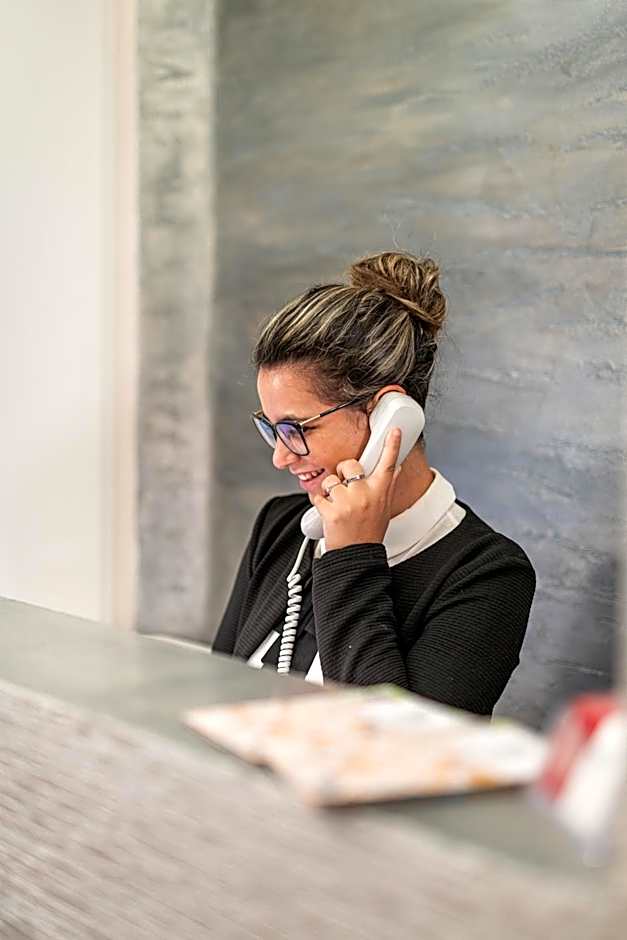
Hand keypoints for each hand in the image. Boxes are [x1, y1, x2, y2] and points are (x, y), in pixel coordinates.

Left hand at [310, 428, 401, 550]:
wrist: (356, 555)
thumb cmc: (369, 532)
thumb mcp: (384, 508)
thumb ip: (387, 486)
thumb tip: (396, 468)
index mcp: (380, 492)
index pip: (388, 463)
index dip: (392, 445)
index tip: (394, 430)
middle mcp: (365, 494)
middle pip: (350, 464)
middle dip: (343, 471)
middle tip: (345, 487)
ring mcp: (348, 502)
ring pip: (330, 480)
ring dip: (329, 490)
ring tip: (337, 505)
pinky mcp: (331, 511)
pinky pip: (317, 496)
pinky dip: (318, 502)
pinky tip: (328, 512)